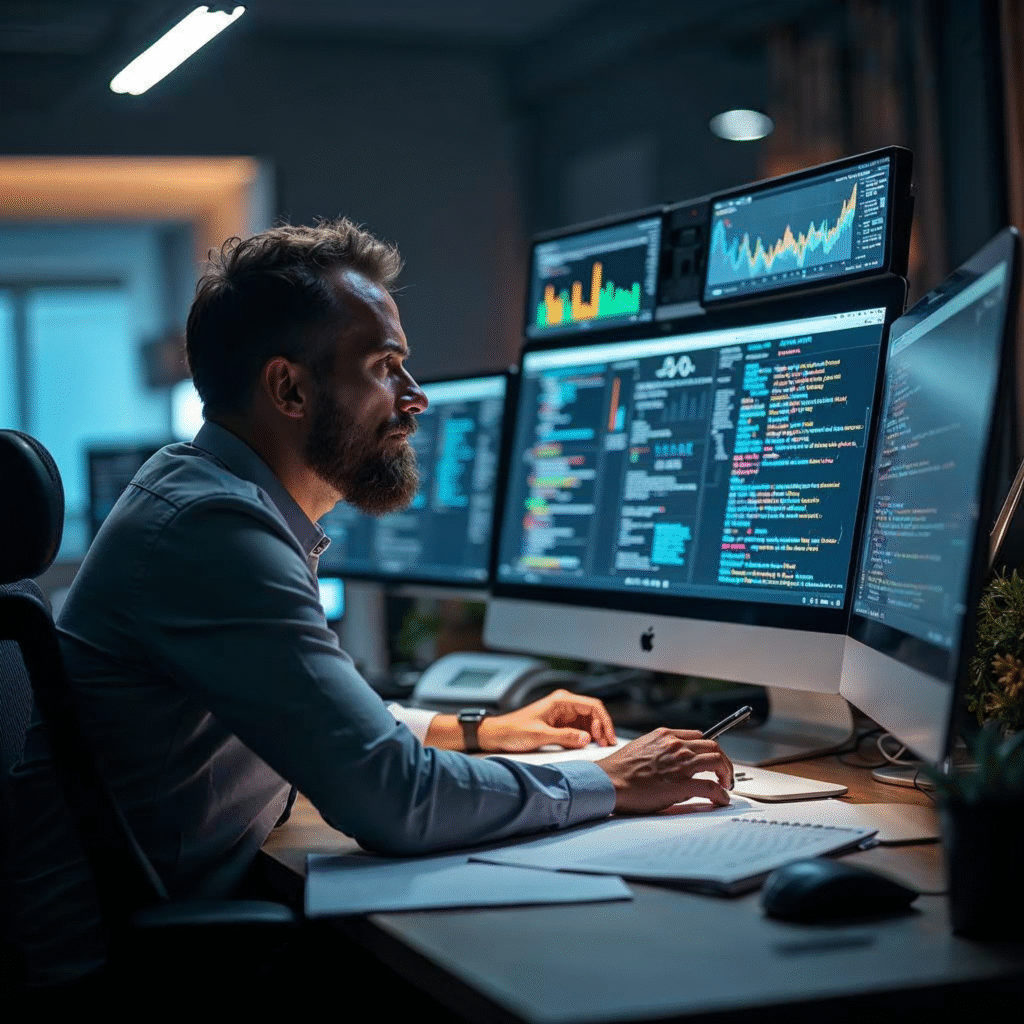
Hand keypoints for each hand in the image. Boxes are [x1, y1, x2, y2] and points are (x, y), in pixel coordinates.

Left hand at [478, 689, 616, 752]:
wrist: (496, 735)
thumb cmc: (513, 731)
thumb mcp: (540, 735)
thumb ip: (565, 737)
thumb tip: (587, 739)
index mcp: (561, 701)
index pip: (593, 706)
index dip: (604, 721)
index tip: (608, 737)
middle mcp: (563, 705)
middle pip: (593, 713)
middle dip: (602, 728)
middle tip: (607, 745)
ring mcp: (562, 714)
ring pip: (588, 721)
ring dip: (596, 733)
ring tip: (600, 747)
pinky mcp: (558, 725)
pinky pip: (578, 729)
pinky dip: (586, 737)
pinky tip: (588, 747)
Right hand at [594, 727, 732, 813]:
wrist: (608, 781)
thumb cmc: (619, 769)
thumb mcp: (640, 746)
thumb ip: (658, 748)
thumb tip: (668, 758)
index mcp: (665, 736)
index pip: (698, 736)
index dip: (709, 748)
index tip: (711, 757)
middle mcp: (676, 745)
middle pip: (713, 746)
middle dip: (722, 760)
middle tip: (723, 772)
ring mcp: (681, 763)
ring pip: (717, 761)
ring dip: (726, 774)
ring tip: (725, 784)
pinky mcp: (682, 784)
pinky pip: (711, 787)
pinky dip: (721, 793)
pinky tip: (721, 799)